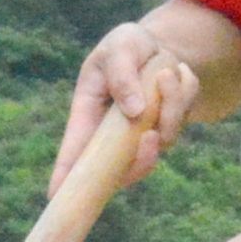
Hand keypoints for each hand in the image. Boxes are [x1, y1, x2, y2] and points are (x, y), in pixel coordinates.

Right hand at [58, 18, 208, 173]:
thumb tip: (134, 113)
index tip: (55, 196)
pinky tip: (176, 73)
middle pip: (122, 169)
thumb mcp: (120, 46)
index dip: (64, 176)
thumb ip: (122, 75)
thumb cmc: (127, 46)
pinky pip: (183, 119)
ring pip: (161, 140)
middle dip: (141, 159)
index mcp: (88, 115)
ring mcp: (141, 135)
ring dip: (171, 105)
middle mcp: (112, 134)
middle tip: (150, 136)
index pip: (73, 152)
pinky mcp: (166, 128)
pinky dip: (185, 93)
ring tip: (166, 71)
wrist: (158, 45)